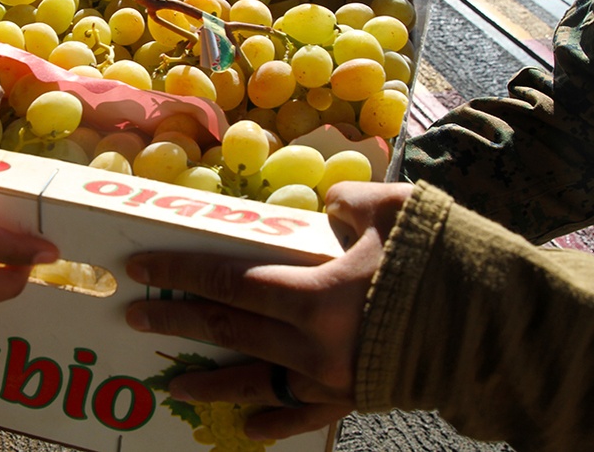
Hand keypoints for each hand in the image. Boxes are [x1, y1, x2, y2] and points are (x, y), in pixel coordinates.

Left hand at [124, 181, 413, 440]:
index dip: (180, 271)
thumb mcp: (392, 210)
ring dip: (208, 382)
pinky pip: (303, 417)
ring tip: (172, 383)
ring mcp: (330, 379)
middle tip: (136, 316)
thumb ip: (346, 204)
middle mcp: (312, 343)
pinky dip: (273, 424)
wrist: (498, 327)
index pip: (228, 280)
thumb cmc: (442, 260)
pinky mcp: (352, 400)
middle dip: (177, 320)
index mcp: (315, 294)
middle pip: (227, 331)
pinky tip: (246, 432)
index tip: (141, 267)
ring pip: (254, 381)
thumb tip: (324, 209)